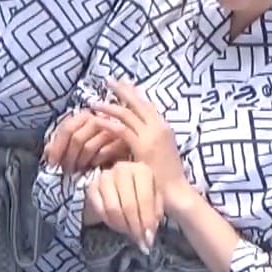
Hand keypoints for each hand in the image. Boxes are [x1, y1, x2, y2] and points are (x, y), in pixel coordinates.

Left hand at [44, 110, 131, 173]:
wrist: (134, 154)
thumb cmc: (105, 145)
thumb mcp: (84, 140)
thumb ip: (66, 141)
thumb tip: (46, 151)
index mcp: (87, 115)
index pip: (66, 127)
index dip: (56, 146)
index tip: (51, 163)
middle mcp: (100, 118)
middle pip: (76, 137)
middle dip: (68, 156)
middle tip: (66, 170)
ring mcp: (113, 129)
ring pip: (89, 145)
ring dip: (80, 160)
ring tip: (78, 169)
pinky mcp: (125, 142)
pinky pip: (104, 152)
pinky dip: (96, 160)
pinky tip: (93, 166)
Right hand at [84, 161, 162, 252]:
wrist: (121, 187)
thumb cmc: (142, 194)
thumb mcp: (155, 201)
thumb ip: (156, 214)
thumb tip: (150, 232)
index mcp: (142, 170)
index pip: (145, 199)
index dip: (147, 221)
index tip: (149, 239)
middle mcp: (122, 169)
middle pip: (128, 204)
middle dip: (134, 227)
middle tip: (139, 241)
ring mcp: (105, 176)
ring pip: (112, 208)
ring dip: (122, 226)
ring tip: (129, 232)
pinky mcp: (91, 187)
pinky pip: (100, 210)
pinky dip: (109, 222)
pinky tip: (117, 225)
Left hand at [88, 79, 186, 194]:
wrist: (176, 191)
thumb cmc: (166, 176)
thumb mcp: (160, 151)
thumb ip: (148, 139)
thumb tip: (134, 131)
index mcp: (164, 127)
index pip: (147, 104)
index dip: (134, 93)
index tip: (123, 84)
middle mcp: (159, 127)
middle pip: (138, 102)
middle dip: (122, 90)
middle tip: (108, 81)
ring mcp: (151, 136)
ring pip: (127, 114)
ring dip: (109, 106)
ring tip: (94, 102)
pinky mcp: (142, 147)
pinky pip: (122, 130)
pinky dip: (108, 123)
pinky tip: (97, 120)